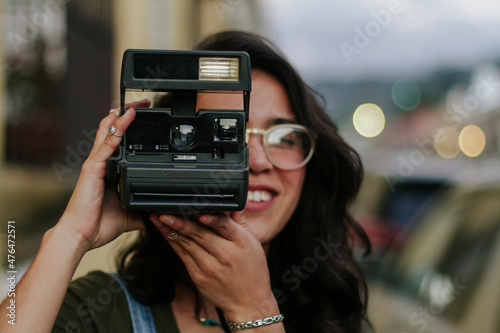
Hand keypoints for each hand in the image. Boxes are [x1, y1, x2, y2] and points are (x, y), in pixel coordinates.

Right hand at [59, 99, 150, 250]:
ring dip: (123, 114)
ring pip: (108, 129)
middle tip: (146, 103)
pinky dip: (119, 127)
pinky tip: (129, 116)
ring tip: (139, 103)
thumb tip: (157, 216)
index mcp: (108, 169)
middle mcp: (101, 161)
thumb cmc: (99, 224)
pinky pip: (107, 142)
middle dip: (128, 113)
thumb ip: (142, 212)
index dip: (129, 126)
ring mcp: (96, 162)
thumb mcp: (129, 216)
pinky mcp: (93, 167)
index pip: (118, 140)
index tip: (147, 117)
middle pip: (112, 129)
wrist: (82, 235)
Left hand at [150, 211, 280, 319]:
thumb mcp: (253, 244)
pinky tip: (165, 233)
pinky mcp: (199, 277)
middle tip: (164, 212)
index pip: (225, 226)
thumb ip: (240, 222)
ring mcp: (210, 267)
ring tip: (158, 219)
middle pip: (200, 235)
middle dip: (180, 222)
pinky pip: (183, 256)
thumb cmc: (253, 271)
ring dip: (170, 230)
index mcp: (241, 243)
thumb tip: (233, 203)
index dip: (212, 219)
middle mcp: (225, 255)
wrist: (249, 302)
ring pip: (187, 244)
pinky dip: (173, 243)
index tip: (200, 214)